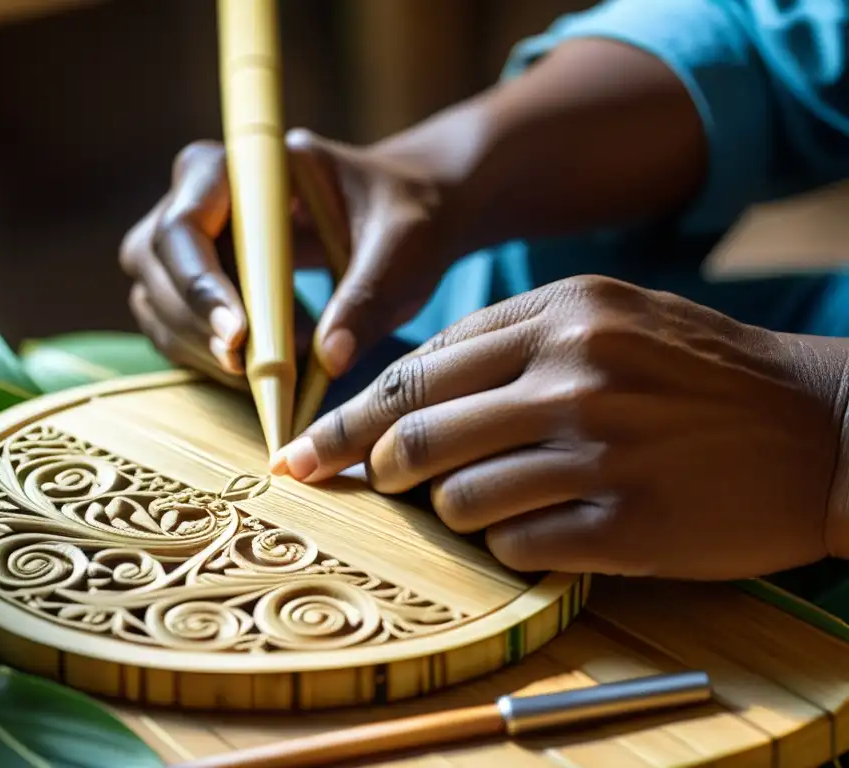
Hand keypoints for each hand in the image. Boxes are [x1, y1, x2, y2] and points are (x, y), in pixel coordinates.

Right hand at [119, 130, 457, 385]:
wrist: (406, 221)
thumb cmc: (405, 217)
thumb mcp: (403, 246)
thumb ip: (368, 296)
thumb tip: (330, 358)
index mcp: (247, 165)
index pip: (186, 222)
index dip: (199, 283)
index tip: (240, 336)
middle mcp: (204, 195)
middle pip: (155, 263)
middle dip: (196, 324)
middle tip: (251, 370)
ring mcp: (194, 241)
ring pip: (157, 301)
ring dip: (202, 347)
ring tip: (276, 366)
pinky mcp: (200, 282)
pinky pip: (177, 327)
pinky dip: (210, 359)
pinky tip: (263, 369)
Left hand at [271, 275, 848, 578]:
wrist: (826, 428)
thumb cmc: (704, 373)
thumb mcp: (612, 319)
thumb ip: (511, 343)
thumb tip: (406, 393)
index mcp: (564, 312)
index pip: (417, 369)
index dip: (350, 416)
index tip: (306, 449)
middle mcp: (575, 373)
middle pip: (417, 433)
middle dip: (377, 467)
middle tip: (376, 481)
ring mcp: (600, 449)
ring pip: (457, 498)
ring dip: (451, 511)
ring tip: (487, 502)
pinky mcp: (627, 522)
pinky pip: (514, 546)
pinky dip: (508, 546)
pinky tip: (541, 530)